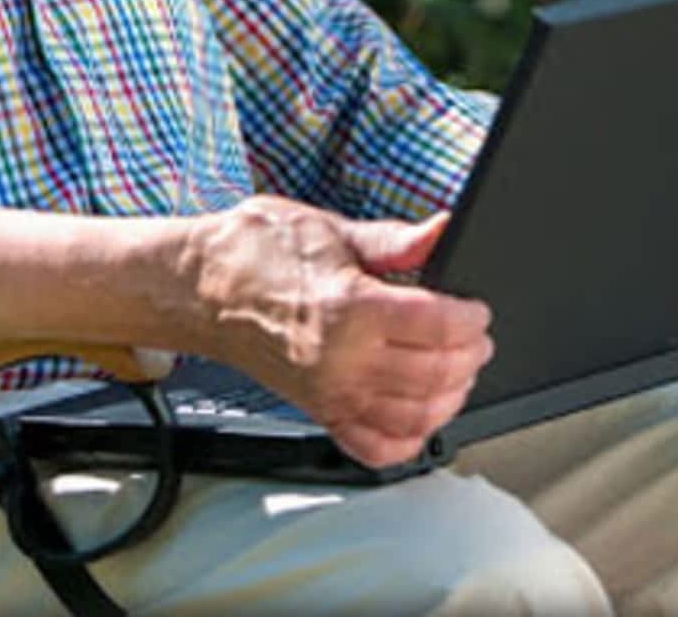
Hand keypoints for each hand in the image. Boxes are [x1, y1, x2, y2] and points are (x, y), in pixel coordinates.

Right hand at [180, 195, 493, 468]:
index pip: (438, 326)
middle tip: (475, 339)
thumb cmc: (254, 252)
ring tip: (456, 372)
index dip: (471, 319)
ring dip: (450, 397)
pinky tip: (421, 415)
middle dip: (469, 356)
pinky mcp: (318, 412)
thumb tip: (440, 232)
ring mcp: (330, 393)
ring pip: (416, 416)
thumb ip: (393, 240)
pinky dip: (409, 440)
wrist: (200, 288)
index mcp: (350, 308)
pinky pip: (376, 448)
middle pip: (436, 374)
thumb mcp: (330, 229)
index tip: (476, 311)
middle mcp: (342, 359)